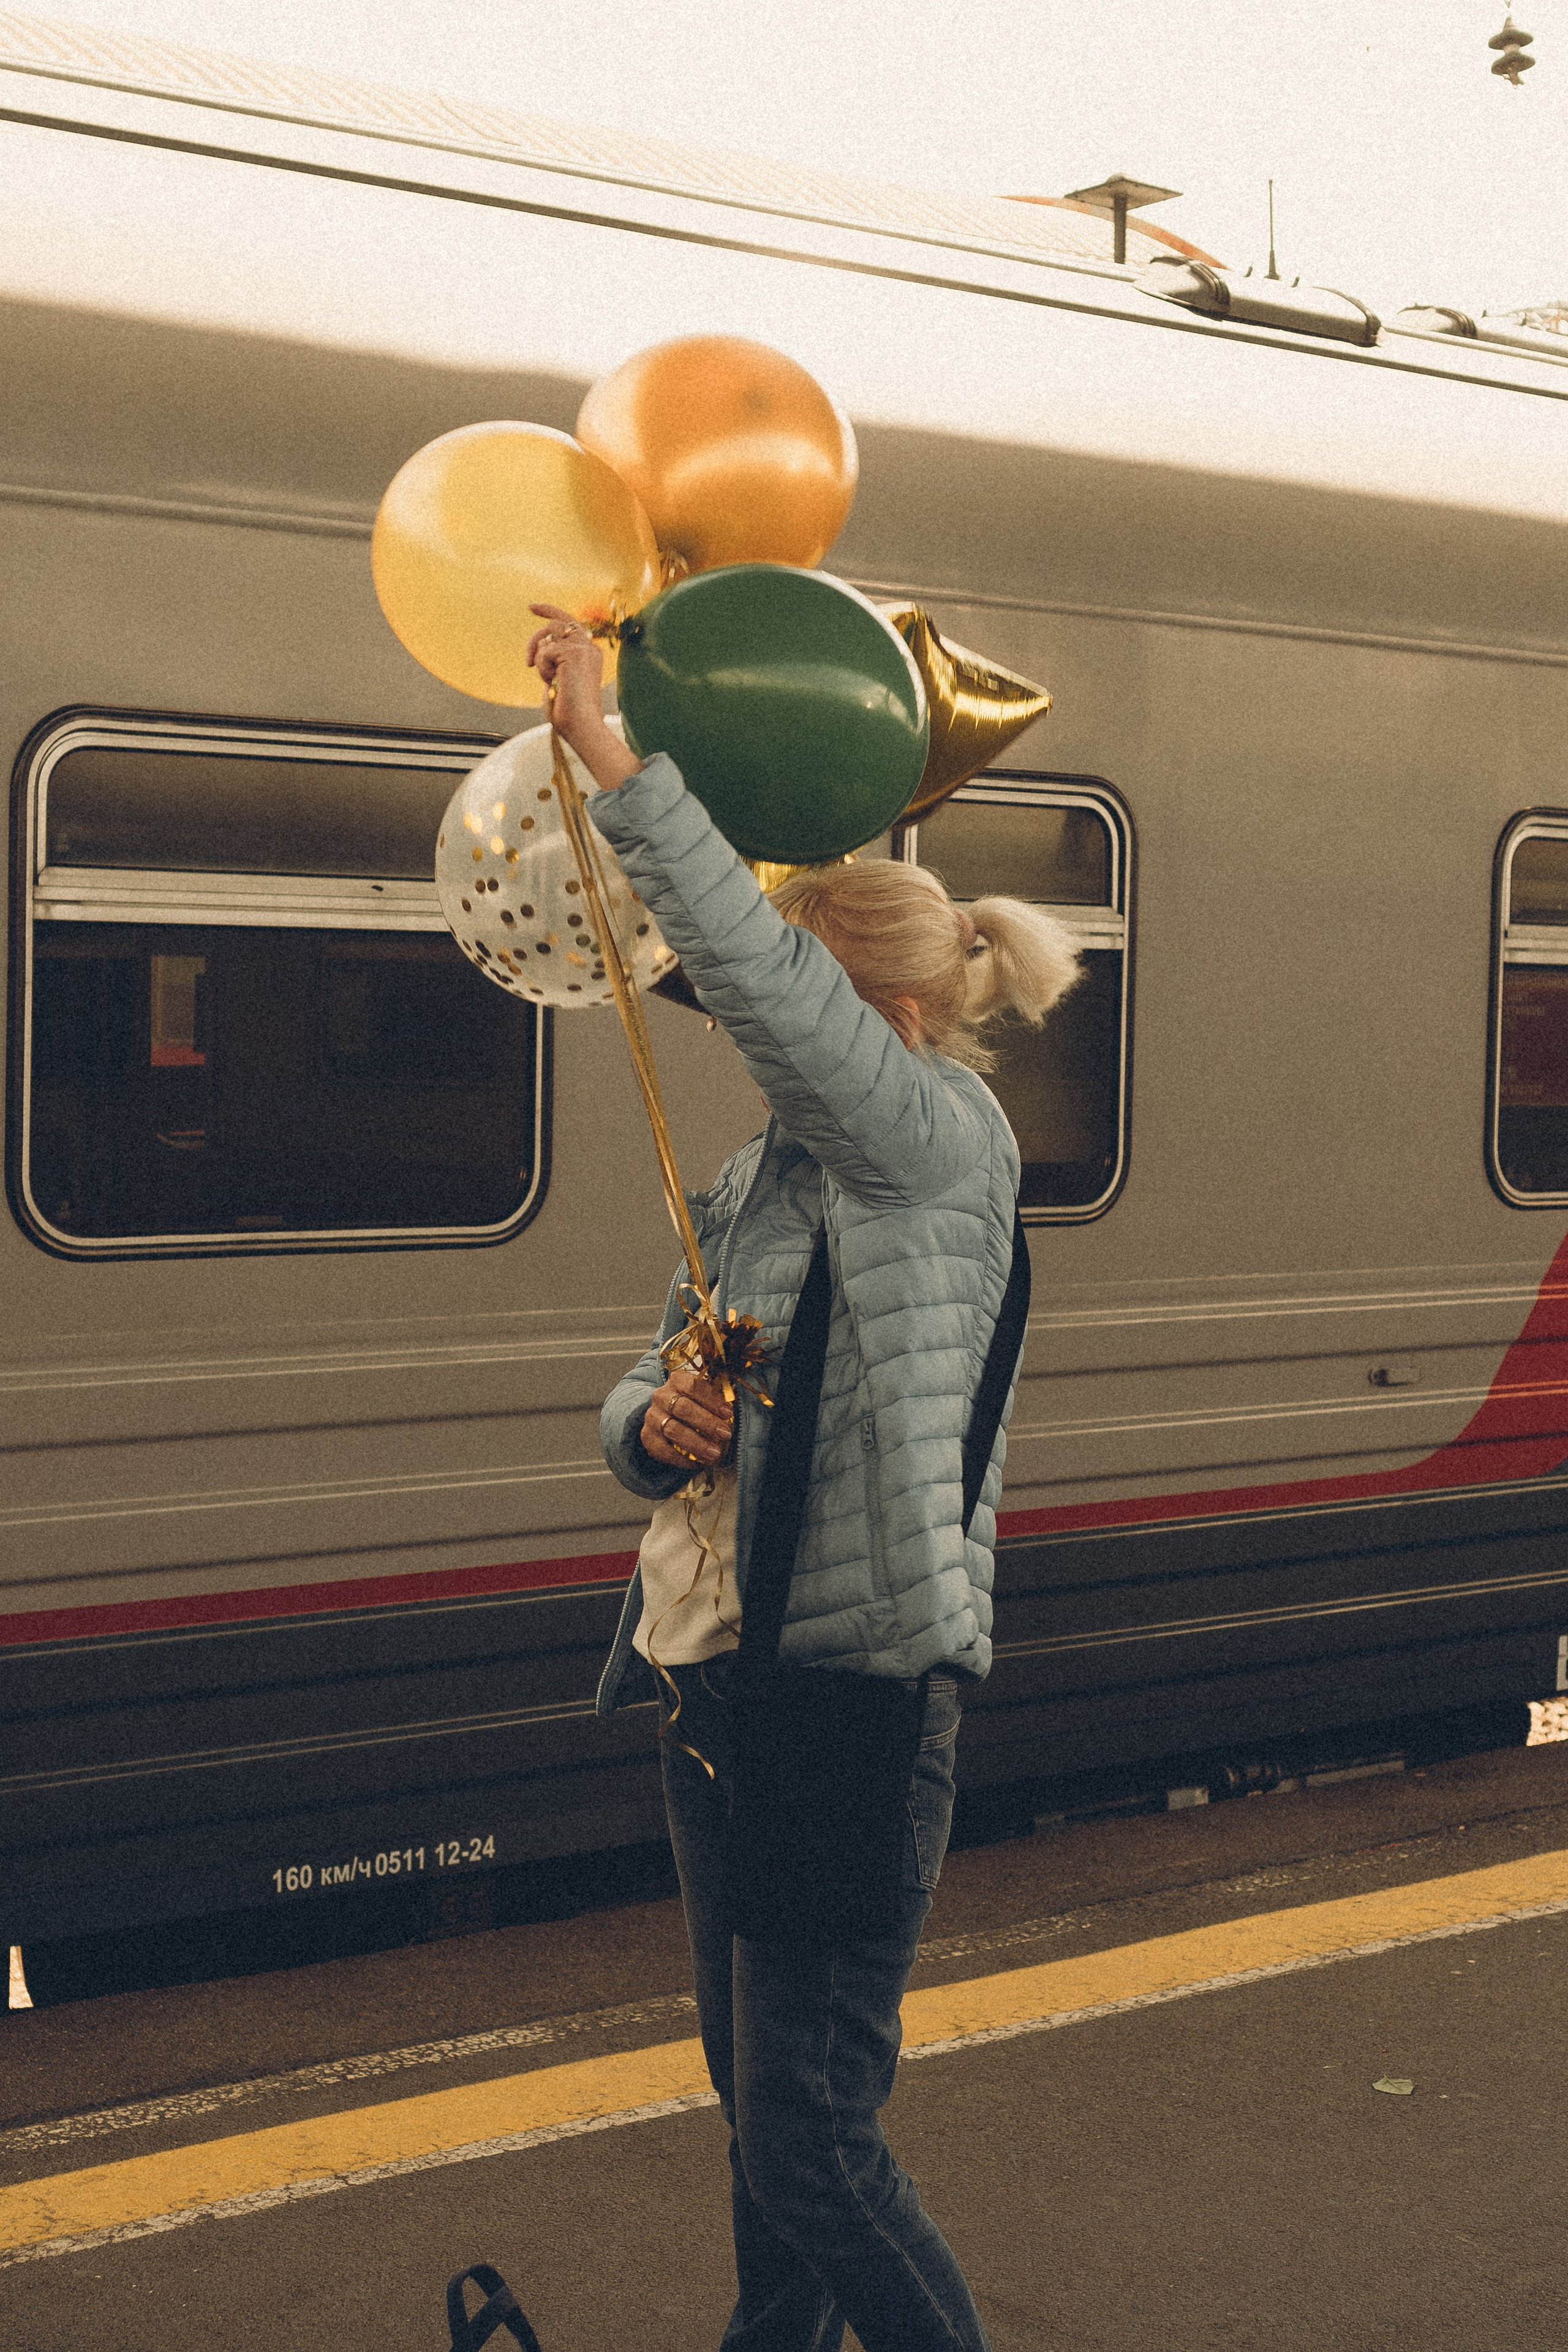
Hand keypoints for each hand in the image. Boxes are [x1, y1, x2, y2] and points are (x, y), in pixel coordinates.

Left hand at [526, 605, 641, 788]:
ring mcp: (583, 649)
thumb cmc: (570, 714)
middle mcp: (590, 648)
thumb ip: (554, 662)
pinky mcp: (574, 653)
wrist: (582, 726)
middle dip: (535, 637)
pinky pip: (545, 651)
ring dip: (539, 657)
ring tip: (547, 680)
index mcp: (590, 654)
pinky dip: (542, 669)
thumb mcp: (560, 682)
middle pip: (556, 622)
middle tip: (527, 662)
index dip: (549, 611)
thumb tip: (539, 650)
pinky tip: (552, 683)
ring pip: (548, 634)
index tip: (531, 607)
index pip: (570, 623)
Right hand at [641, 1368, 733, 1469]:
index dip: (711, 1399)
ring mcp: (652, 1417)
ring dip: (696, 1443)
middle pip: (683, 1408)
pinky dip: (681, 1458)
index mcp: (677, 1380)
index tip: (728, 1413)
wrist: (666, 1415)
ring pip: (673, 1429)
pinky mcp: (647, 1437)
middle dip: (706, 1422)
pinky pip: (662, 1450)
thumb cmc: (694, 1405)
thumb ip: (718, 1400)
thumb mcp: (705, 1396)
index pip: (693, 1386)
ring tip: (714, 1453)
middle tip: (725, 1434)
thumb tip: (736, 1411)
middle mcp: (661, 1396)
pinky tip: (697, 1463)